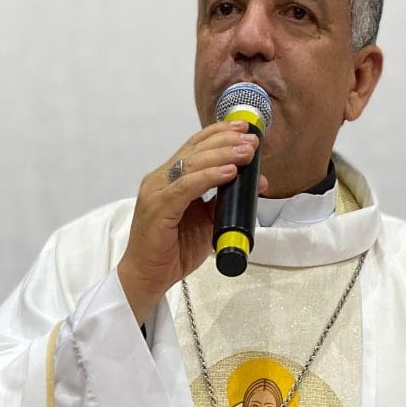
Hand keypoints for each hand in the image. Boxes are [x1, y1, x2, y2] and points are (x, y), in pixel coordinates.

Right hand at [117, 124, 268, 326]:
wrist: (149, 277)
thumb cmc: (173, 251)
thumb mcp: (206, 222)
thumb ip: (224, 201)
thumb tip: (256, 184)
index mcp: (169, 179)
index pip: (194, 147)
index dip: (218, 134)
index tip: (244, 129)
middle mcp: (160, 179)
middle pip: (195, 151)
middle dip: (225, 141)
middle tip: (251, 139)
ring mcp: (156, 192)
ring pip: (191, 164)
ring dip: (222, 155)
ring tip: (246, 153)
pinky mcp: (158, 208)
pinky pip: (186, 187)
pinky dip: (209, 177)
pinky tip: (228, 173)